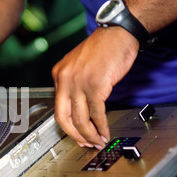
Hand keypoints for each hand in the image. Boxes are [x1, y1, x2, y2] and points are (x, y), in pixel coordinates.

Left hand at [51, 27, 138, 148]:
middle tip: (84, 144)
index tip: (76, 134)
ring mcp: (79, 83)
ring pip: (80, 119)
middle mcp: (65, 79)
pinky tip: (105, 132)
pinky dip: (101, 126)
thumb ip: (74, 84)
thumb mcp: (79, 64)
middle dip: (74, 135)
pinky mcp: (96, 85)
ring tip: (98, 141)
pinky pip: (96, 113)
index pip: (58, 107)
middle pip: (63, 117)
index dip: (67, 126)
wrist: (118, 32)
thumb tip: (79, 108)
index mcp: (59, 74)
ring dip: (90, 134)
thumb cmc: (103, 47)